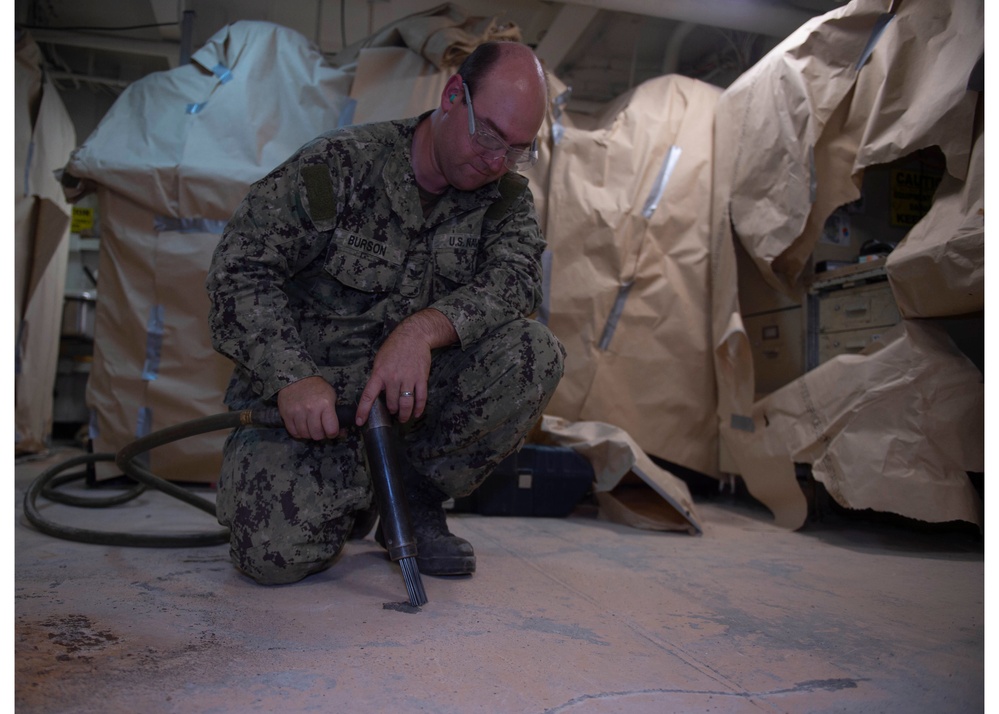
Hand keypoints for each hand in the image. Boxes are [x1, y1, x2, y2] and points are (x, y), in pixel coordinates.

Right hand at [277, 376, 339, 439]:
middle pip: (317, 434)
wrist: (297, 378)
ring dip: (309, 434)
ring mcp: (297, 412)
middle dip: (321, 435)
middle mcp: (311, 409)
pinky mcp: (286, 414)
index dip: (333, 433)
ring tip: (311, 428)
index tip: (332, 431)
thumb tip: (342, 432)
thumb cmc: (317, 388)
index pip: (331, 429)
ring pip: (305, 435)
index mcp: (325, 404)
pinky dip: (299, 433)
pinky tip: (302, 427)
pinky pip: (293, 432)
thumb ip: (336, 414)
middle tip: (321, 430)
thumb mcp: (331, 396)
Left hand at [356, 309, 457, 424]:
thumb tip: (377, 392)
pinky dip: (419, 409)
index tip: (360, 422)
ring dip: (404, 414)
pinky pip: (421, 399)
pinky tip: (416, 413)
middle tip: (392, 412)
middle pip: (391, 403)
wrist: (414, 335)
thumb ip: (378, 377)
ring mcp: (408, 379)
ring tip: (403, 418)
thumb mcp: (380, 360)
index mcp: (379, 373)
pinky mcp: (421, 379)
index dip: (363, 411)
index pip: (368, 396)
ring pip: (406, 404)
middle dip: (391, 411)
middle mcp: (393, 378)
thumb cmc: (394, 347)